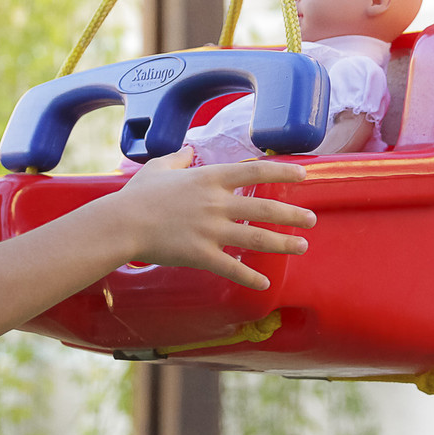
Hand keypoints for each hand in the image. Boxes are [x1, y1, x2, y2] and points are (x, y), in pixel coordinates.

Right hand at [113, 147, 314, 290]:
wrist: (122, 223)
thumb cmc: (138, 195)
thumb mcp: (159, 167)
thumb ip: (179, 158)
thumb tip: (190, 151)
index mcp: (209, 178)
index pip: (255, 171)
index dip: (282, 171)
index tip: (303, 173)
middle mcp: (216, 203)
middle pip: (264, 207)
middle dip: (292, 214)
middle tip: (311, 219)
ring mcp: (210, 230)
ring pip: (256, 238)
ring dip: (283, 243)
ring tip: (302, 246)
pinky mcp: (201, 254)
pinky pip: (232, 268)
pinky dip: (250, 277)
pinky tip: (264, 283)